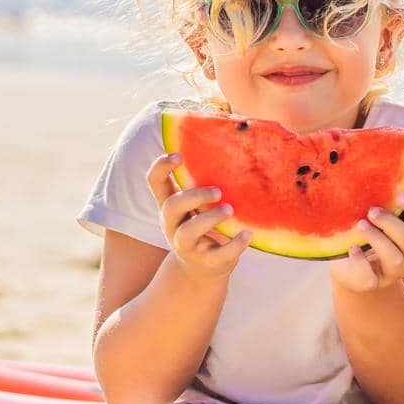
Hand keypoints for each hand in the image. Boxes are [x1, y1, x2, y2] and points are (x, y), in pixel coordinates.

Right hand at [147, 153, 251, 280]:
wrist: (203, 268)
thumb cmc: (205, 224)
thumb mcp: (199, 204)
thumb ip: (204, 181)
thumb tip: (230, 134)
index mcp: (170, 204)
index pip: (155, 182)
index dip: (161, 167)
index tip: (178, 154)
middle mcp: (172, 224)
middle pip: (171, 206)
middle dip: (193, 196)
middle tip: (218, 191)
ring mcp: (187, 245)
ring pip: (188, 232)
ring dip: (211, 218)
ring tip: (230, 209)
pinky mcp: (206, 261)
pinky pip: (219, 255)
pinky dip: (235, 245)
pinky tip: (248, 234)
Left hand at [327, 192, 403, 293]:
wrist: (348, 268)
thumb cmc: (364, 236)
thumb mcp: (374, 220)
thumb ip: (378, 204)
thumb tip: (365, 173)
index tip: (399, 194)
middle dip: (392, 224)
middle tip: (372, 211)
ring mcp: (391, 271)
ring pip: (394, 259)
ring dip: (377, 240)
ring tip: (360, 226)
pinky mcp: (371, 283)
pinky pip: (369, 277)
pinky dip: (360, 262)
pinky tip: (351, 249)